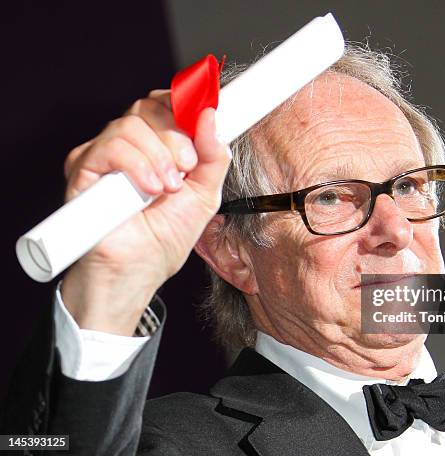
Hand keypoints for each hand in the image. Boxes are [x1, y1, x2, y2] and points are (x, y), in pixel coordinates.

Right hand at [60, 90, 231, 334]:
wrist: (140, 269)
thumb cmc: (165, 237)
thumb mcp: (205, 194)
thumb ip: (214, 156)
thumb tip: (211, 117)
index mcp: (158, 146)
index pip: (166, 103)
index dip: (184, 104)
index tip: (202, 117)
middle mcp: (130, 145)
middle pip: (149, 107)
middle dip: (176, 136)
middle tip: (187, 168)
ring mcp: (105, 154)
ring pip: (131, 124)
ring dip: (159, 155)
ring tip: (168, 188)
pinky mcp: (85, 168)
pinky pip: (111, 146)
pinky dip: (137, 164)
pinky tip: (149, 188)